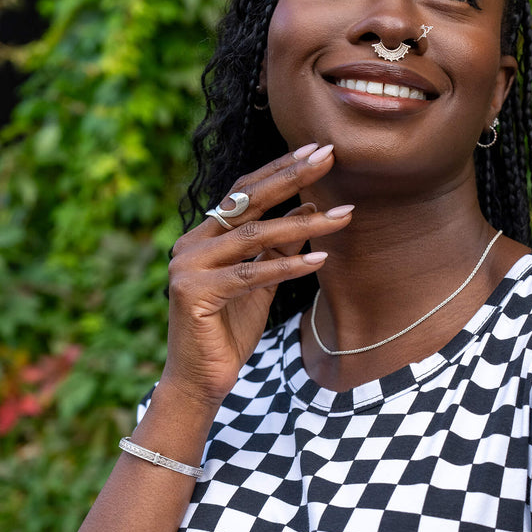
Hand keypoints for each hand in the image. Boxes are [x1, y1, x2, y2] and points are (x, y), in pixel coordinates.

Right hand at [160, 142, 349, 408]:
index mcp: (204, 236)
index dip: (281, 169)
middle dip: (293, 176)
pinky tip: (322, 258)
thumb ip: (280, 245)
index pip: (245, 191)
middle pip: (247, 200)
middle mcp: (191, 243)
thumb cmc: (230, 331)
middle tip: (330, 155)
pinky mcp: (194, 293)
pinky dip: (289, 266)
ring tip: (343, 217)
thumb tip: (312, 205)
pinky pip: (251, 274)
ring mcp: (188, 266)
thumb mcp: (263, 281)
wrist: (201, 381)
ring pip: (254, 235)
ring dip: (304, 224)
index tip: (318, 150)